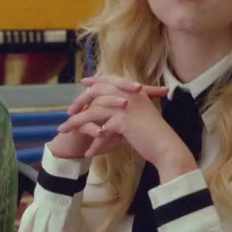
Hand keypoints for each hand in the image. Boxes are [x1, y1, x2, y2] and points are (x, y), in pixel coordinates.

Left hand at [58, 76, 197, 179]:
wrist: (166, 146)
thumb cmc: (155, 135)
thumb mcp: (138, 120)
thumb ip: (121, 118)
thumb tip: (106, 125)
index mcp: (134, 91)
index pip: (110, 80)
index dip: (96, 81)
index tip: (84, 82)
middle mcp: (129, 95)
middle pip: (97, 92)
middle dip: (81, 101)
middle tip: (69, 110)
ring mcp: (126, 106)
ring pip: (93, 111)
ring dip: (76, 121)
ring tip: (65, 129)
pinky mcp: (123, 120)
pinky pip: (100, 129)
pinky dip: (93, 141)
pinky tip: (88, 151)